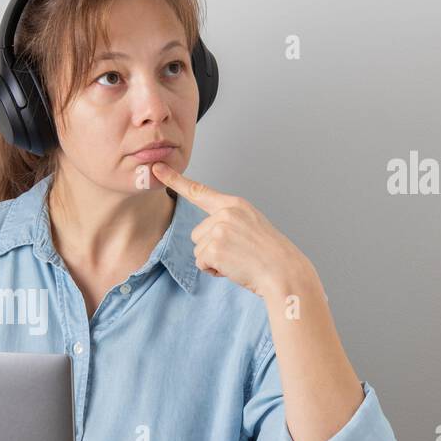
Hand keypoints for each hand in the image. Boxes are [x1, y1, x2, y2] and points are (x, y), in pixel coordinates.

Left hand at [150, 161, 313, 297]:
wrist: (284, 272)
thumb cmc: (269, 254)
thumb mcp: (250, 226)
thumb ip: (228, 222)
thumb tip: (205, 234)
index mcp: (235, 205)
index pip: (199, 191)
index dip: (175, 179)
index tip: (157, 168)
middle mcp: (225, 212)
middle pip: (196, 233)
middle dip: (211, 247)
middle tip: (238, 252)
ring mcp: (219, 229)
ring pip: (198, 249)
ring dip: (213, 260)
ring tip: (238, 260)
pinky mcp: (214, 248)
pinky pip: (201, 263)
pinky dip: (214, 270)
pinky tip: (234, 268)